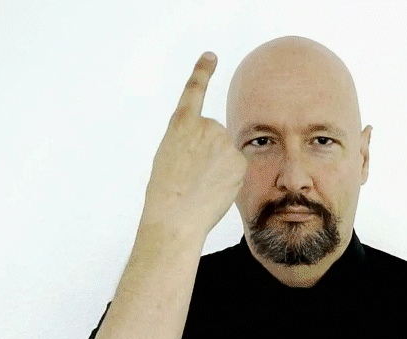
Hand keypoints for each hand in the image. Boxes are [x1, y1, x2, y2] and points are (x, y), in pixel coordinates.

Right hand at [142, 52, 247, 235]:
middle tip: (194, 176)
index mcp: (181, 124)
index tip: (211, 56)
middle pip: (215, 137)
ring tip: (202, 185)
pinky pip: (237, 168)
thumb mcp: (170, 156)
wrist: (177, 213)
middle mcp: (206, 126)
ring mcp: (224, 142)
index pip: (194, 90)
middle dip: (210, 155)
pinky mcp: (239, 160)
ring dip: (220, 168)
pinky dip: (229, 179)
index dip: (203, 71)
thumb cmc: (167, 192)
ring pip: (227, 154)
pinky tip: (215, 189)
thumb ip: (191, 143)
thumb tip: (218, 151)